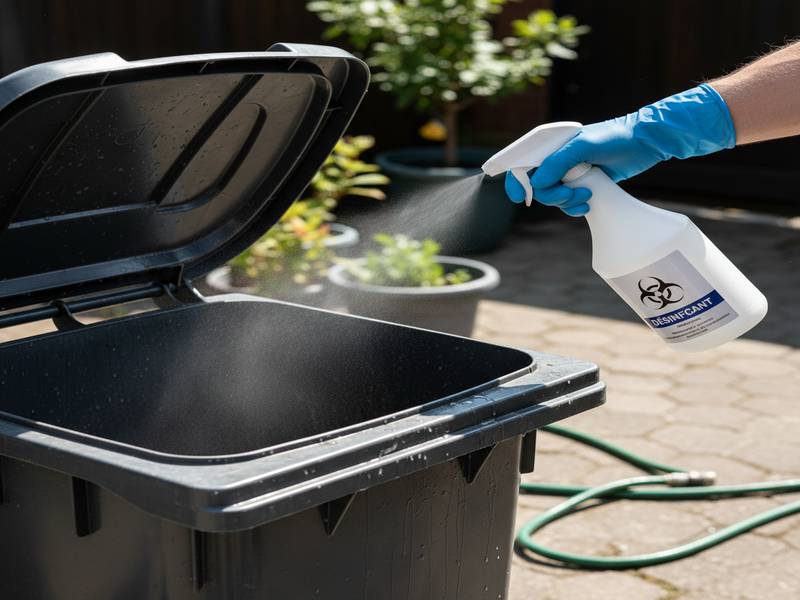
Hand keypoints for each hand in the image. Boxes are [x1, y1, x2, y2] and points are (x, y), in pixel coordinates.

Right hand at [505, 83, 735, 215]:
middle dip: (552, 195)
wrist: (645, 143)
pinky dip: (574, 208)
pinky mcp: (582, 184)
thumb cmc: (615, 137)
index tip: (520, 197)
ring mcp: (569, 172)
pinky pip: (567, 202)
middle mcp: (557, 158)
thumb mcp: (583, 147)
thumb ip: (557, 163)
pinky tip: (587, 203)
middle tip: (571, 194)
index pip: (523, 163)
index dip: (517, 181)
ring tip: (586, 196)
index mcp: (551, 144)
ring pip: (552, 197)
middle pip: (537, 186)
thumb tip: (535, 184)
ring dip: (565, 202)